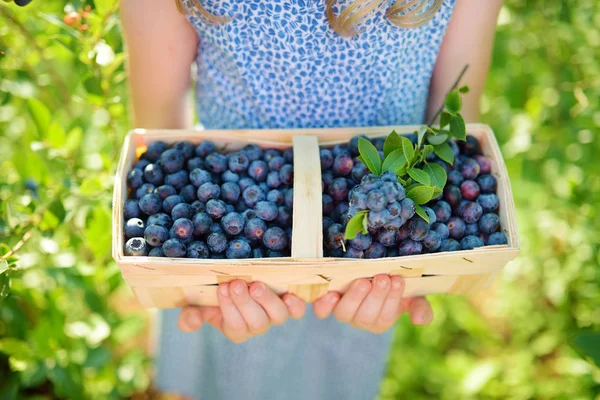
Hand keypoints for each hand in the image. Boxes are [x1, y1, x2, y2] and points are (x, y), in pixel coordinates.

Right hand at [177, 280, 305, 342]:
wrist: (236, 278)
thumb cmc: (214, 294)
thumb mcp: (197, 304)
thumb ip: (190, 316)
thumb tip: (192, 322)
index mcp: (236, 329)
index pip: (235, 327)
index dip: (229, 309)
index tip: (222, 288)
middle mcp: (258, 325)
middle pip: (257, 323)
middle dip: (245, 304)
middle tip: (236, 284)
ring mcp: (274, 314)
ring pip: (277, 316)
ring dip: (267, 301)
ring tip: (255, 285)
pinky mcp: (289, 303)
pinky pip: (297, 310)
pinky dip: (294, 304)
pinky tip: (288, 295)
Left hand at [312, 275, 432, 332]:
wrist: (372, 270)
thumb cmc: (393, 283)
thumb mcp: (412, 294)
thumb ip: (419, 307)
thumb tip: (420, 320)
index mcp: (381, 320)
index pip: (386, 317)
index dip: (392, 300)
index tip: (397, 280)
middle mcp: (360, 319)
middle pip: (366, 316)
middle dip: (376, 297)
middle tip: (382, 278)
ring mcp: (343, 311)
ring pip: (345, 313)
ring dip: (354, 297)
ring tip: (363, 281)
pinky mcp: (326, 302)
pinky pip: (322, 310)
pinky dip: (325, 305)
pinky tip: (331, 294)